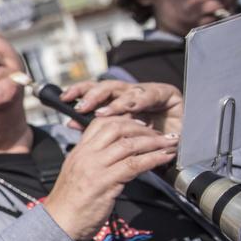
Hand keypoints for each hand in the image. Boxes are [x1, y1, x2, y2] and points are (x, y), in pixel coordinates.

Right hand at [43, 116, 178, 240]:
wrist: (59, 223)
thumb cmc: (70, 204)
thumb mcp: (79, 174)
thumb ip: (94, 162)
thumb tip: (116, 157)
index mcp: (79, 151)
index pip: (101, 123)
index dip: (124, 119)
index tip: (140, 124)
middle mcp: (86, 155)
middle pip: (116, 128)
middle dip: (142, 128)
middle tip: (158, 134)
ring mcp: (95, 167)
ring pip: (128, 144)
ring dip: (153, 142)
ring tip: (169, 144)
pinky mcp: (105, 182)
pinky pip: (134, 165)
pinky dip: (153, 159)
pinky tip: (164, 158)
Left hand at [61, 80, 182, 135]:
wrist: (176, 153)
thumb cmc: (144, 147)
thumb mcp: (116, 139)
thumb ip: (97, 130)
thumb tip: (70, 123)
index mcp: (116, 101)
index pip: (94, 91)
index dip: (79, 92)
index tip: (63, 98)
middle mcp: (131, 94)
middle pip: (107, 86)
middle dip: (93, 94)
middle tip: (81, 105)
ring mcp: (148, 92)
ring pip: (127, 89)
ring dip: (114, 101)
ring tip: (103, 112)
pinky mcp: (168, 93)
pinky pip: (151, 94)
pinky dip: (138, 101)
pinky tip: (130, 107)